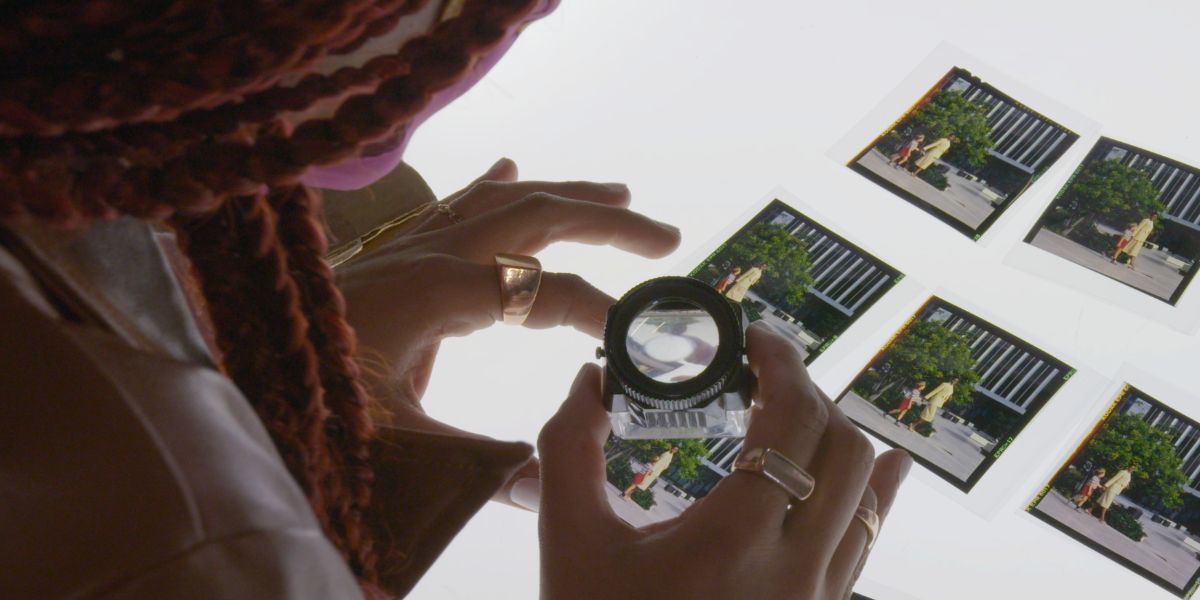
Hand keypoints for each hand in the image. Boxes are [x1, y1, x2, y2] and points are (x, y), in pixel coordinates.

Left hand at [335, 158, 679, 497]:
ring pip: (502, 198)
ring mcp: (409, 245)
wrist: (238, 367)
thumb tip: (546, 490)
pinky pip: (455, 202)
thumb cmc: (308, 405)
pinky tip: (509, 166)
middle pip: (536, 213)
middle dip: (607, 218)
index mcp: (439, 292)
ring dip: (565, 193)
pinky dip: (493, 184)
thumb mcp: (394, 443)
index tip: (634, 342)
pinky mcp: (392, 253)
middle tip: (666, 234)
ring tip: (619, 192)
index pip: (544, 289)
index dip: (596, 310)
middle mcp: (431, 253)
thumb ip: (474, 465)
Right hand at [537, 322, 912, 598]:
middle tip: (762, 369)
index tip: (754, 339)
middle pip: (841, 444)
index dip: (782, 362)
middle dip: (805, 390)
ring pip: (864, 491)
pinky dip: (875, 494)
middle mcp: (796, 569)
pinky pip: (868, 543)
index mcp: (735, 540)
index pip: (793, 420)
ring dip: (835, 433)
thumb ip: (570, 449)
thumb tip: (587, 380)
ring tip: (795, 407)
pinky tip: (882, 466)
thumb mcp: (570, 543)